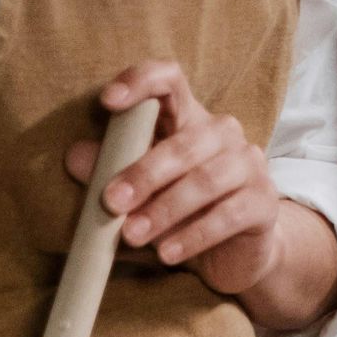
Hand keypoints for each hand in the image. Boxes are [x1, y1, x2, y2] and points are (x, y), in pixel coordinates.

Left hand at [63, 61, 336, 334]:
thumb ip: (112, 174)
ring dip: (165, 210)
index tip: (108, 102)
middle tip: (111, 203)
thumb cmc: (184, 217)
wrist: (238, 256)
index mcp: (189, 119)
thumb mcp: (143, 197)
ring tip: (133, 236)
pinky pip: (228, 215)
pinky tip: (168, 255)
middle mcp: (223, 132)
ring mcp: (248, 164)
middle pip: (185, 142)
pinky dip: (194, 236)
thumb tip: (73, 157)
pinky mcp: (263, 203)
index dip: (140, 81)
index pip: (169, 80)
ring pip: (206, 180)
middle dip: (143, 173)